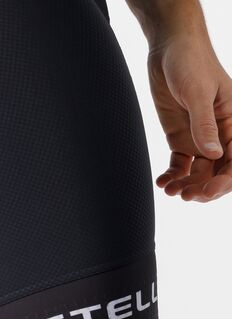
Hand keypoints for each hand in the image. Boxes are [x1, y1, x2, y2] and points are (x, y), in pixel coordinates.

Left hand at [148, 35, 231, 201]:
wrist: (168, 51)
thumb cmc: (191, 63)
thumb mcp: (198, 93)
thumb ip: (204, 124)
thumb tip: (213, 154)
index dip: (226, 181)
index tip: (207, 191)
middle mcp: (219, 135)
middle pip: (218, 172)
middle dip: (204, 189)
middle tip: (186, 196)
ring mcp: (199, 138)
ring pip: (198, 173)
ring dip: (186, 186)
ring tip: (170, 191)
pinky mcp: (180, 138)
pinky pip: (180, 164)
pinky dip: (173, 176)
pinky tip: (162, 183)